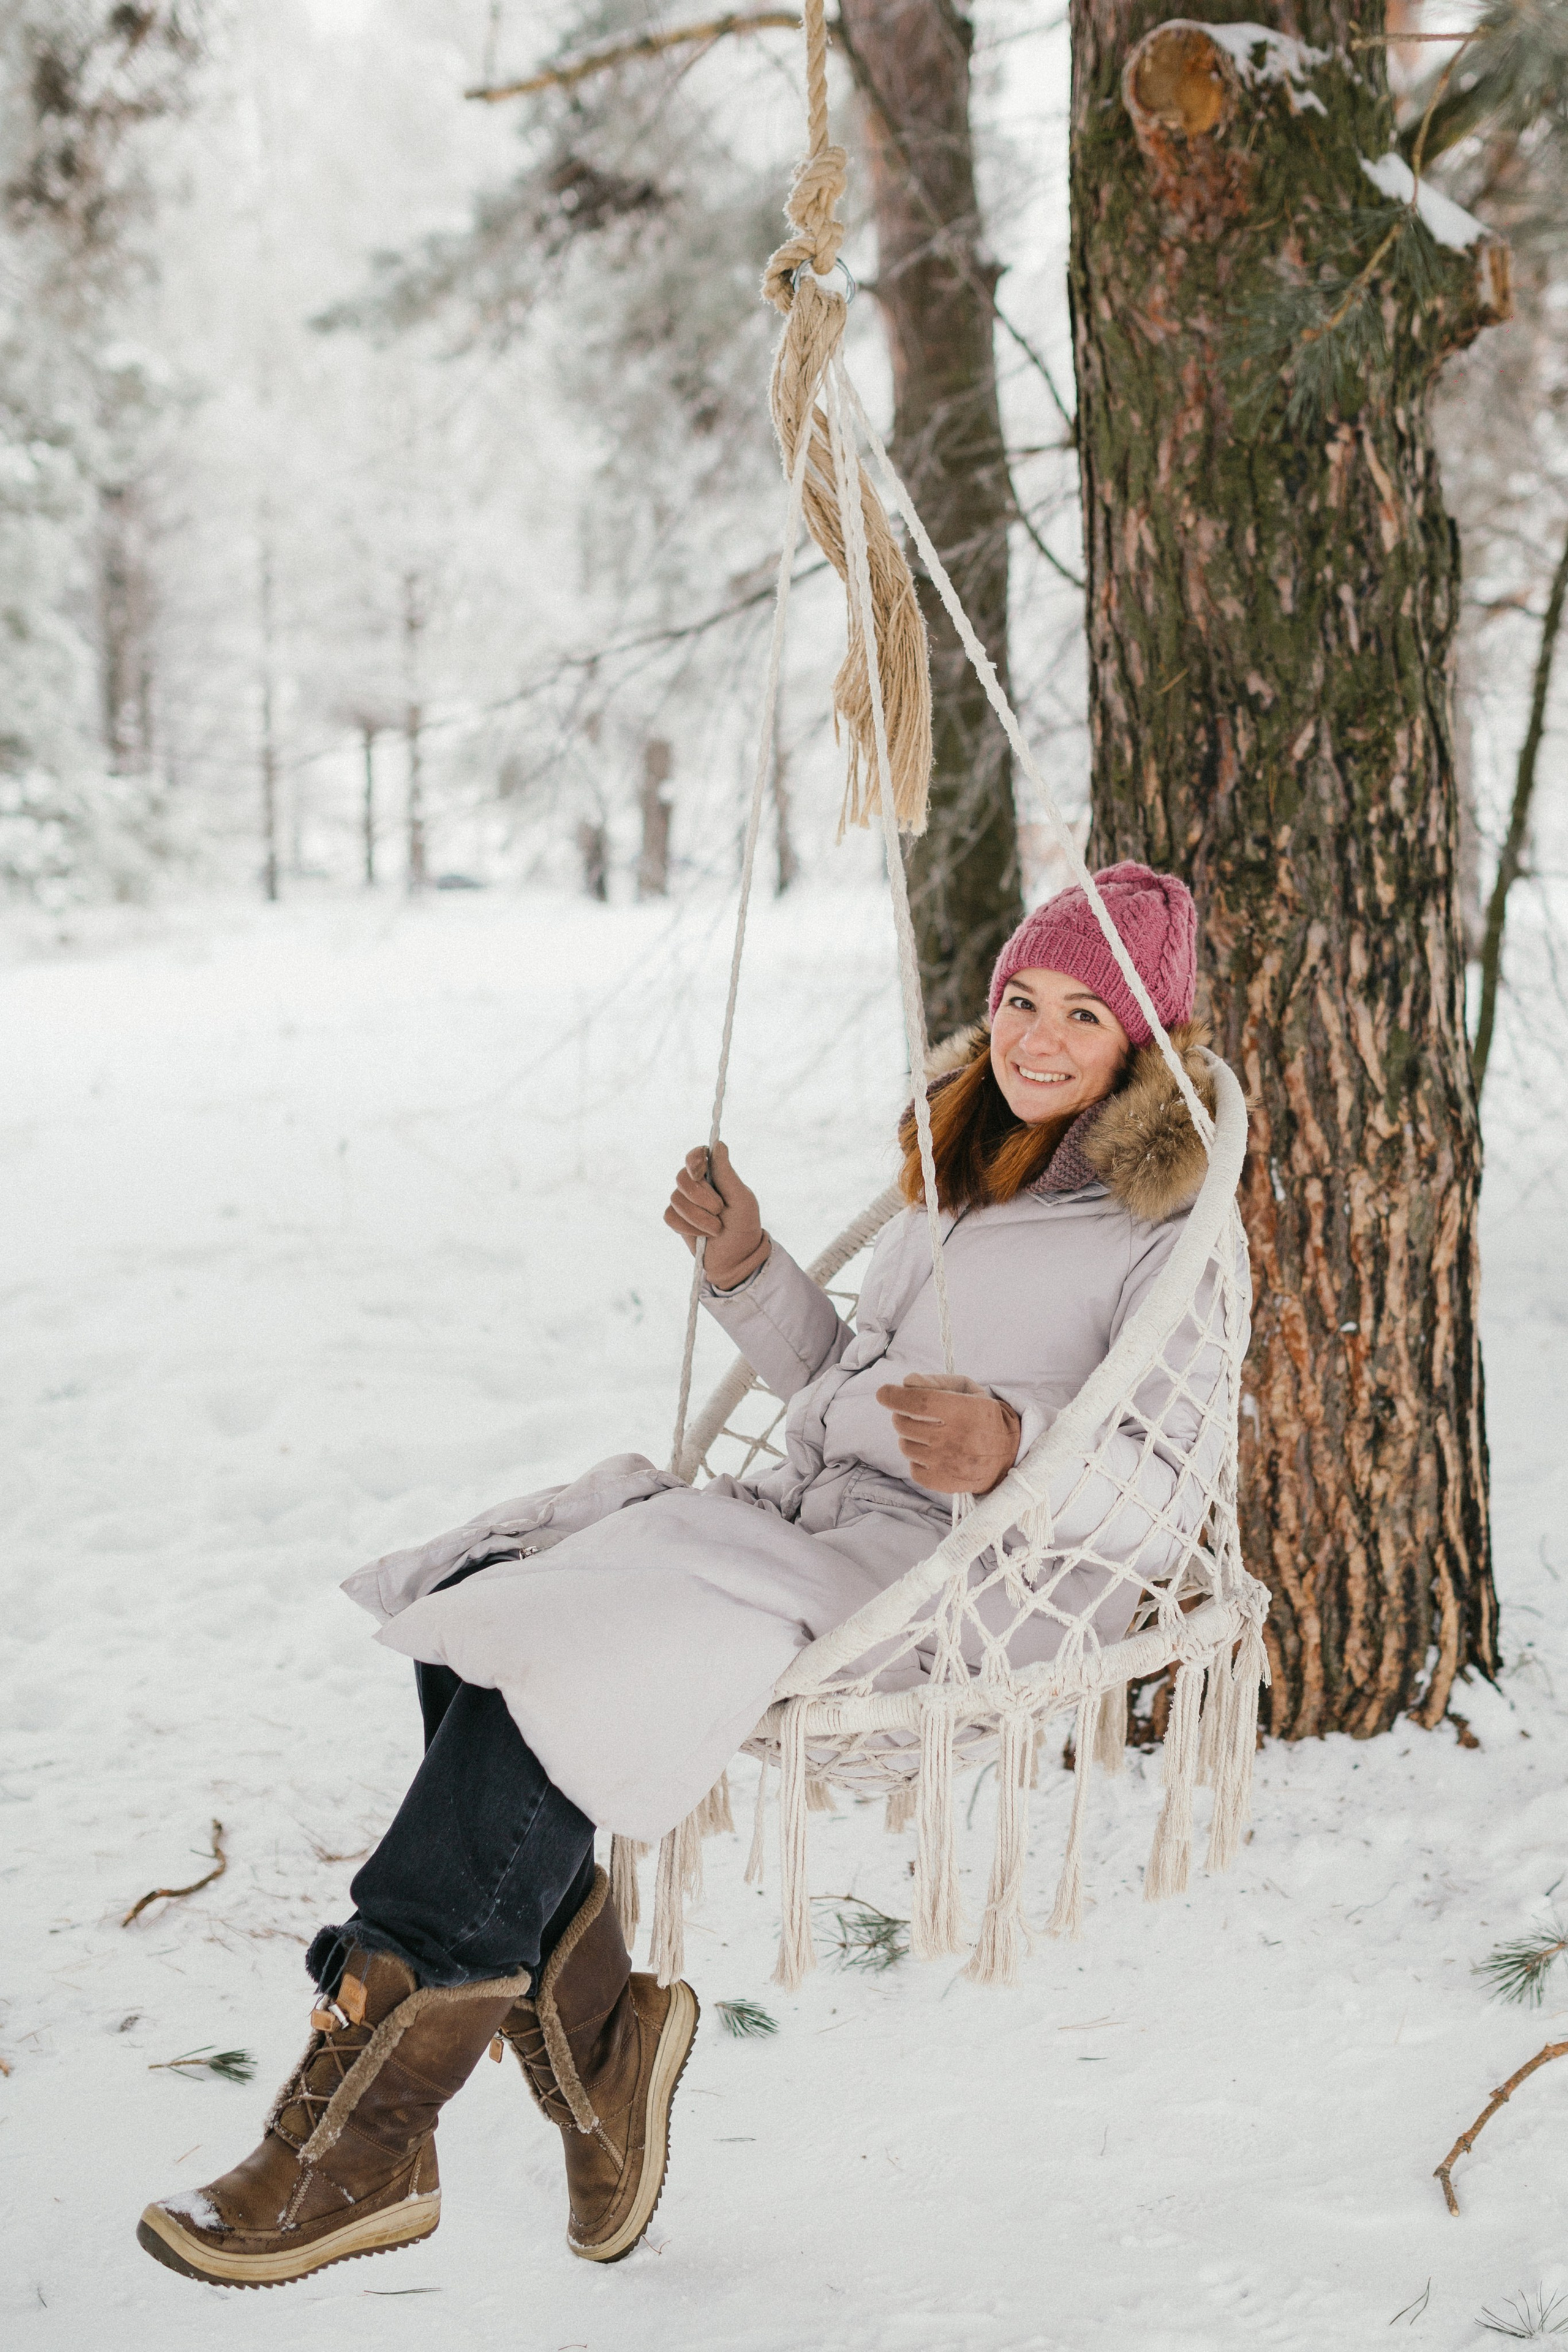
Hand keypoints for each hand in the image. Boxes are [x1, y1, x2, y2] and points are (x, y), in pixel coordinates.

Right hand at [664, 1141, 769, 1290]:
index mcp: (715, 1175)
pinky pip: (670, 1216)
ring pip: (676, 1198)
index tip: (700, 1172)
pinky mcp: (676, 1219)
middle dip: (701, 1197)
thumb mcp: (742, 1200)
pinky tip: (702, 1234)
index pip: (696, 1155)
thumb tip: (718, 1145)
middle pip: (683, 1177)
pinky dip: (687, 1226)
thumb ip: (727, 1174)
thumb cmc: (743, 1227)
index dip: (694, 1160)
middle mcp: (697, 1185)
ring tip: (716, 1228)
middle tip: (720, 1210)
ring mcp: (684, 1202)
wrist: (736, 1259)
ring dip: (698, 1217)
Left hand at [875, 1372, 1020, 1496]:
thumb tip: (906, 1382)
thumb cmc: (984, 1416)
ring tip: (928, 1434)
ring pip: (906, 1446)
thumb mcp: (968, 1390)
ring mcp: (949, 1465)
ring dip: (910, 1437)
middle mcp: (956, 1439)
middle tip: (914, 1413)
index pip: (919, 1402)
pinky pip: (913, 1469)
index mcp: (965, 1412)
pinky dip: (917, 1460)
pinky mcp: (945, 1483)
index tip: (883, 1393)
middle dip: (901, 1414)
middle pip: (905, 1423)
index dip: (895, 1396)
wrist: (1009, 1455)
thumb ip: (936, 1382)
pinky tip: (933, 1453)